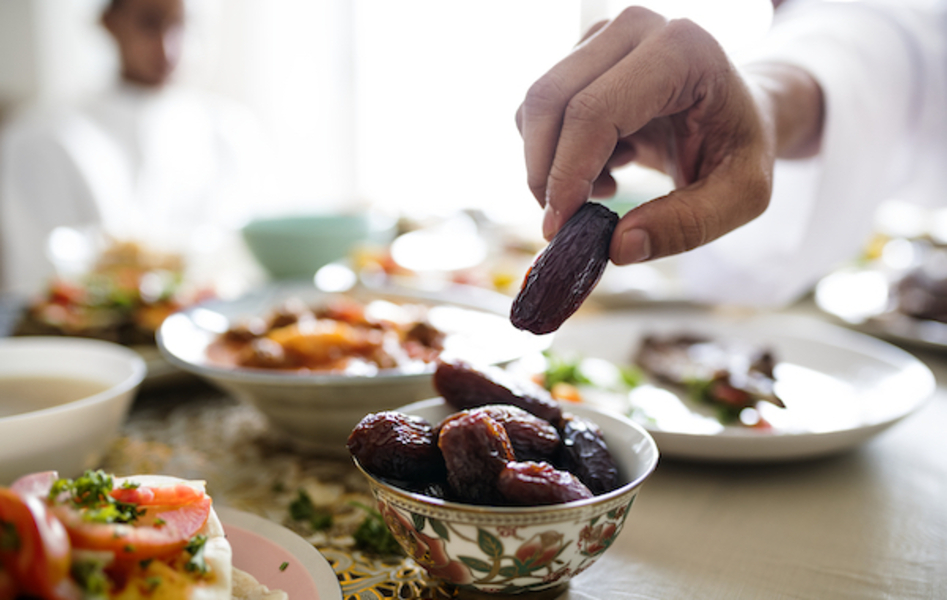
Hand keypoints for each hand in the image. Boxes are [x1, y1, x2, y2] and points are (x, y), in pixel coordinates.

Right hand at [516, 7, 820, 263]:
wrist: (738, 113)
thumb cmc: (741, 148)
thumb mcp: (741, 197)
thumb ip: (687, 225)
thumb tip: (617, 247)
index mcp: (683, 50)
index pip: (595, 111)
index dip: (568, 174)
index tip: (559, 228)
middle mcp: (637, 28)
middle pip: (550, 101)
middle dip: (544, 173)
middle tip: (565, 223)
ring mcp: (604, 35)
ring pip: (536, 106)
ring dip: (551, 164)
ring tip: (606, 187)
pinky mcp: (582, 52)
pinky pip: (539, 110)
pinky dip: (556, 152)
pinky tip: (604, 165)